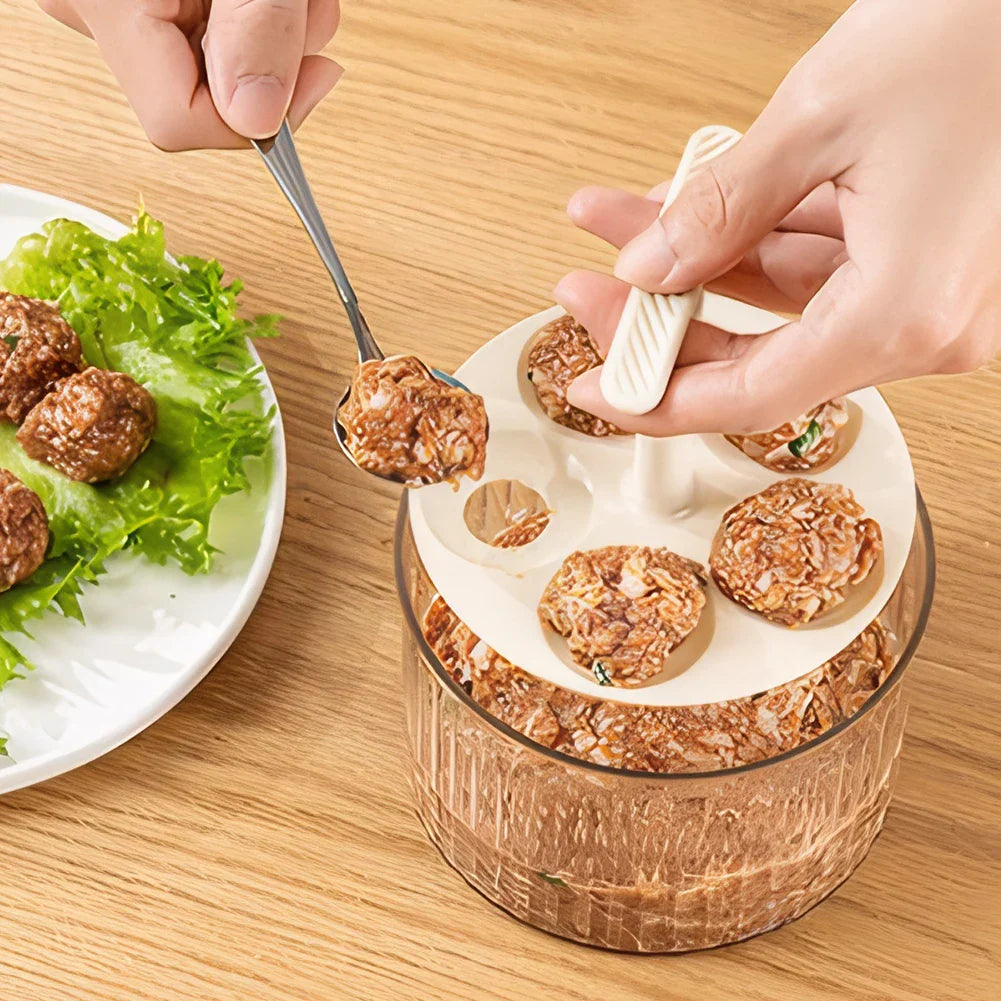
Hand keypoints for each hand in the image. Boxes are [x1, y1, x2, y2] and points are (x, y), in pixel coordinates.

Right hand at [38, 0, 341, 149]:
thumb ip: (253, 29)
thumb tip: (258, 119)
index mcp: (109, 5)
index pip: (179, 122)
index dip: (257, 120)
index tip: (318, 79)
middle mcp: (94, 12)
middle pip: (200, 96)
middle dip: (274, 67)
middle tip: (307, 15)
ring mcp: (112, 7)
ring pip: (209, 67)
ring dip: (275, 40)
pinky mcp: (137, 2)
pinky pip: (199, 36)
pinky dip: (250, 21)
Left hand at [558, 0, 1000, 435]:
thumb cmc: (988, 36)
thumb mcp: (822, 118)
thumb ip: (722, 208)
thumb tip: (651, 265)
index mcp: (905, 313)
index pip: (752, 398)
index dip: (660, 401)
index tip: (601, 388)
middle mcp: (928, 324)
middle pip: (760, 357)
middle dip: (664, 319)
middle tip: (594, 291)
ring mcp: (934, 295)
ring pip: (785, 304)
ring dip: (702, 266)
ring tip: (626, 225)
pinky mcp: (931, 261)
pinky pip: (825, 271)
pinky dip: (759, 241)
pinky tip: (697, 212)